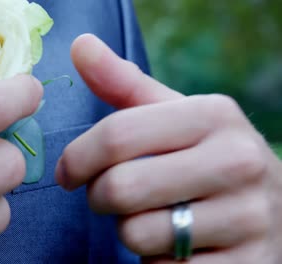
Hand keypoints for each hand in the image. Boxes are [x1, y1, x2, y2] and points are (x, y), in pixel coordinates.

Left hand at [56, 34, 281, 262]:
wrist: (274, 206)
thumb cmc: (205, 154)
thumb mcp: (172, 114)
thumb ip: (123, 84)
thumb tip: (79, 46)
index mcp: (213, 115)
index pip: (117, 136)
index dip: (77, 158)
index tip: (67, 174)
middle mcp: (238, 161)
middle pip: (120, 188)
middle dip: (100, 198)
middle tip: (109, 197)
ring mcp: (248, 217)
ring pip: (137, 234)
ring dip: (128, 230)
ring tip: (151, 217)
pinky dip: (154, 261)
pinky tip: (174, 245)